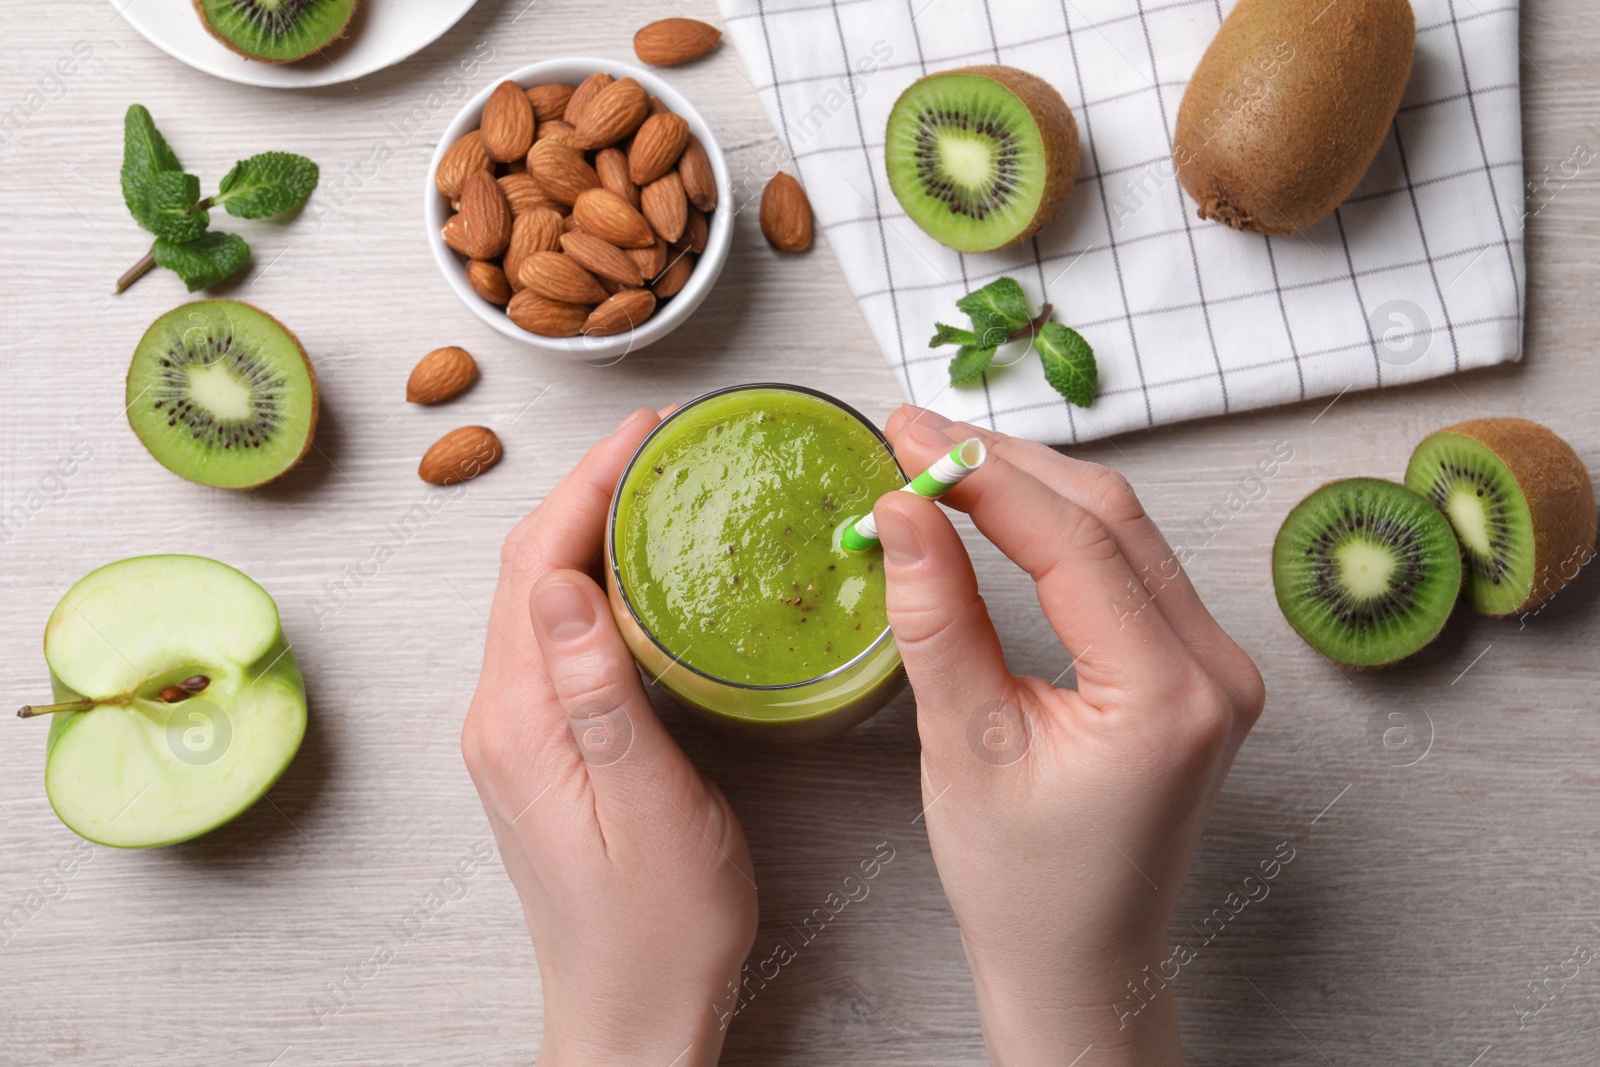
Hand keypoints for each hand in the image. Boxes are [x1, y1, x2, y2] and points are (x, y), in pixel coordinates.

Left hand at [461, 408, 757, 1066]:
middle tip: (655, 445)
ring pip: (537, 601)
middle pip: (525, 571)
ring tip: (650, 488)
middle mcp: (500, 719)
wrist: (631, 1012)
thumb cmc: (657, 927)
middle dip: (583, 492)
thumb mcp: (648, 804)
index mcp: (518, 722)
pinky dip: (591, 587)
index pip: (534, 566)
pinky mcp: (542, 750)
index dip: (584, 485)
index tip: (640, 433)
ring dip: (585, 533)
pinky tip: (635, 577)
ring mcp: (515, 735)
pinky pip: (554, 641)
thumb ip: (601, 691)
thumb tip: (560, 579)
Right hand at [876, 407, 1265, 1066]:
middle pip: (1112, 516)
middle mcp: (1215, 671)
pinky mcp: (1197, 670)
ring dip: (1033, 488)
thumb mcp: (965, 748)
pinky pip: (1131, 567)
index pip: (1075, 542)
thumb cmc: (1024, 883)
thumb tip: (903, 513)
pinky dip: (1061, 529)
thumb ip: (937, 620)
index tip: (907, 437)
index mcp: (1167, 696)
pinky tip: (1002, 510)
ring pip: (1125, 531)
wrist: (1080, 960)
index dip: (982, 477)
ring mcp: (1217, 668)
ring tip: (943, 462)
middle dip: (1006, 465)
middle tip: (914, 434)